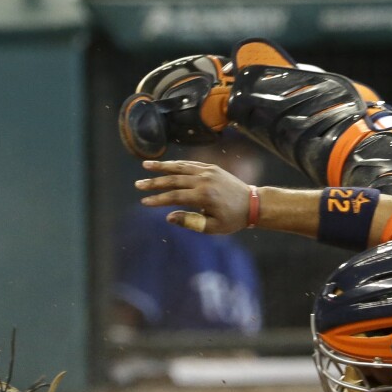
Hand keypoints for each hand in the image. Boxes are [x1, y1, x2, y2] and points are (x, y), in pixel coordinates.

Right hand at [135, 159, 253, 233]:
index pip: (175, 197)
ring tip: (145, 165)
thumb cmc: (232, 219)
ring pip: (180, 167)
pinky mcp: (211, 167)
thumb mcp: (212, 227)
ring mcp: (208, 171)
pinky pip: (190, 164)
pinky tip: (165, 165)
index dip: (158, 199)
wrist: (253, 203)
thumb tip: (168, 217)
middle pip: (173, 179)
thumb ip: (190, 222)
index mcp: (204, 197)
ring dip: (161, 166)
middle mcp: (204, 181)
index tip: (144, 201)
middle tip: (138, 184)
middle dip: (154, 182)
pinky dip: (176, 164)